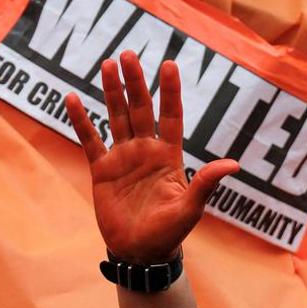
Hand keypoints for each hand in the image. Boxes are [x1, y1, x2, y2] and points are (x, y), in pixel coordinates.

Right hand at [65, 51, 238, 264]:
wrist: (140, 253)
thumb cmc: (169, 233)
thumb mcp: (190, 208)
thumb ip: (206, 184)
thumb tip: (233, 165)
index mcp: (170, 157)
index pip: (171, 117)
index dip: (170, 92)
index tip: (169, 64)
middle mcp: (147, 151)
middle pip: (141, 109)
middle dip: (135, 82)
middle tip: (129, 54)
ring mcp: (123, 158)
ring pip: (117, 117)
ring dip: (112, 92)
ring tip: (107, 64)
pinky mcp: (102, 170)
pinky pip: (90, 140)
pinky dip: (81, 121)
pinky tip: (72, 98)